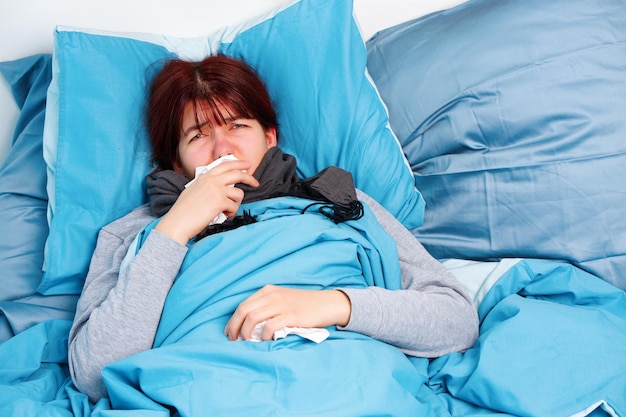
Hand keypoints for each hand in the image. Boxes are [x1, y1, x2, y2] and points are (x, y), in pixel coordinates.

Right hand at [155, 160, 258, 244]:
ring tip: (225, 211)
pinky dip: (230, 213)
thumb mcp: (194, 190)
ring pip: (238, 193)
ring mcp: (216, 189)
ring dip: (235, 204)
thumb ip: (207, 185)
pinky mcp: (220, 201)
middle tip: (256, 183)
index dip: (238, 163)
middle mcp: (211, 180)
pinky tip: (221, 216)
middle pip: (237, 173)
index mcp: (204, 176)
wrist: (177, 222)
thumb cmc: (184, 211)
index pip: (225, 164)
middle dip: (249, 178)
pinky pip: (234, 206)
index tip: (247, 164)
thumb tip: (222, 187)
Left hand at [224, 285, 351, 340]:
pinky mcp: (291, 315)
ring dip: (246, 333)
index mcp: (268, 291)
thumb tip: (248, 325)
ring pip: (253, 317)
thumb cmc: (304, 305)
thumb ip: (267, 306)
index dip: (233, 320)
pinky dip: (263, 336)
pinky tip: (264, 341)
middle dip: (234, 327)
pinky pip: (269, 326)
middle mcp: (272, 295)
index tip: (230, 333)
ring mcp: (281, 304)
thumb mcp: (282, 299)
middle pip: (244, 310)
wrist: (327, 304)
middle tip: (234, 341)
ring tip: (246, 343)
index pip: (243, 305)